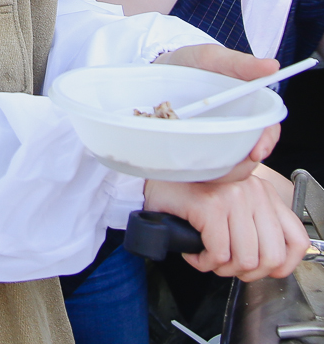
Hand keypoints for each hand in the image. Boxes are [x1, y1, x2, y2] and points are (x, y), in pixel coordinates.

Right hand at [145, 173, 308, 280]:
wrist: (154, 179)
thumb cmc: (191, 194)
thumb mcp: (235, 206)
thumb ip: (257, 225)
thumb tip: (274, 263)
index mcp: (263, 192)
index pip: (296, 240)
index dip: (282, 266)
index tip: (263, 270)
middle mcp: (252, 191)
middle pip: (271, 258)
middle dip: (247, 272)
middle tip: (227, 265)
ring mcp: (232, 197)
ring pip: (244, 260)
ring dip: (222, 269)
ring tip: (208, 257)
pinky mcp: (211, 206)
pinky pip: (218, 255)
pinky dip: (203, 262)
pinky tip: (194, 252)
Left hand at [155, 44, 280, 172]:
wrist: (160, 69)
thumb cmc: (191, 62)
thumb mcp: (213, 57)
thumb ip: (241, 63)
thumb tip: (272, 66)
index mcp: (248, 107)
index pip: (267, 130)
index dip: (266, 143)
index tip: (256, 153)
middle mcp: (236, 127)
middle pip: (249, 155)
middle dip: (240, 166)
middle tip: (221, 166)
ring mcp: (216, 140)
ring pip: (228, 167)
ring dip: (217, 170)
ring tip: (195, 160)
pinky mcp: (197, 149)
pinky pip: (203, 168)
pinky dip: (198, 168)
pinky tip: (184, 160)